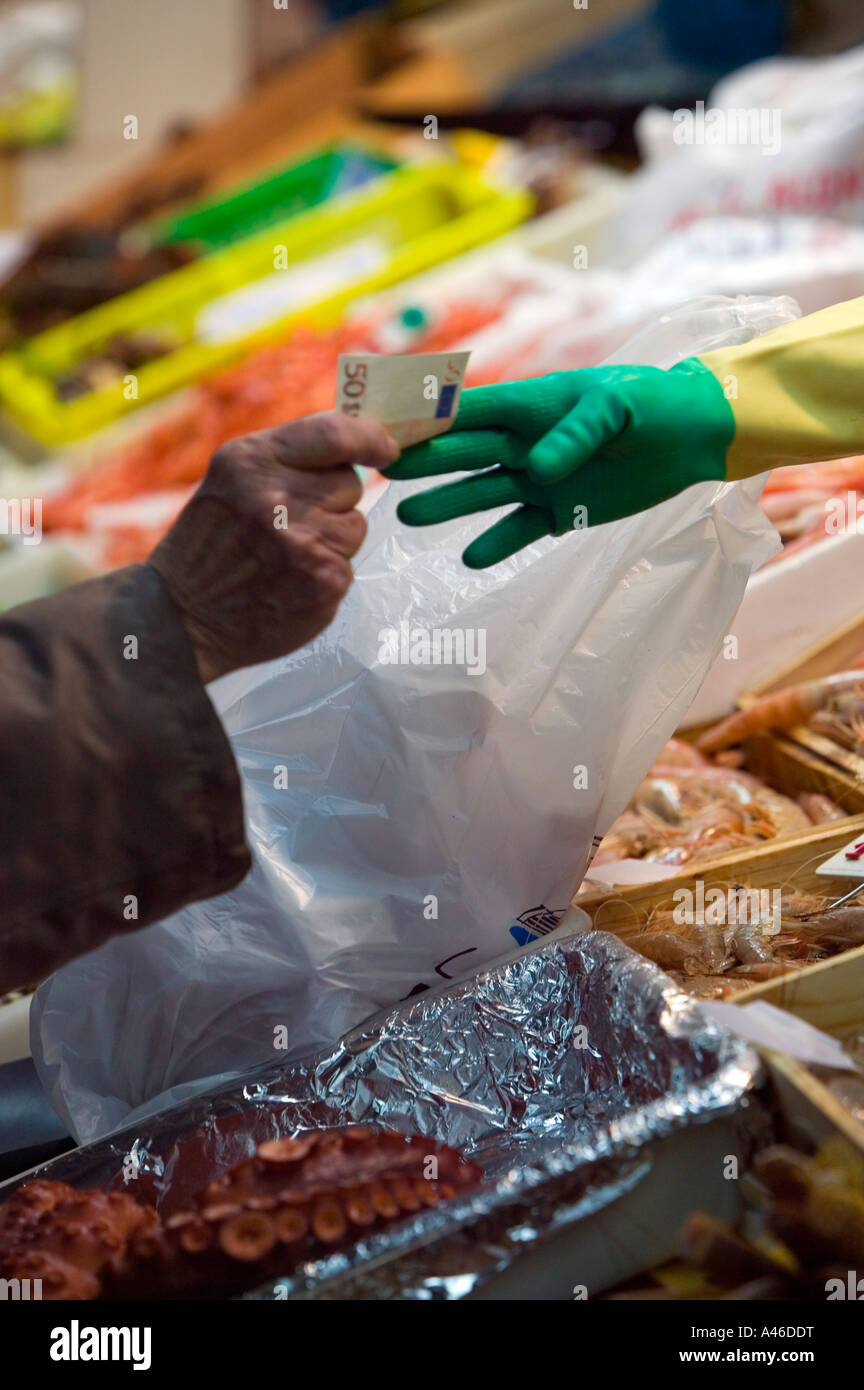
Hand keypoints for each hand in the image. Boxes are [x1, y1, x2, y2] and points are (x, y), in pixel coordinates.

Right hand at [149, 412, 398, 682]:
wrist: (183, 617)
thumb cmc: (212, 543)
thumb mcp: (232, 480)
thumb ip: (288, 458)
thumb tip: (357, 444)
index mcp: (252, 460)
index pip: (335, 433)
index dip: (371, 438)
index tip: (386, 448)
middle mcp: (278, 497)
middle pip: (348, 483)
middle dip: (330, 501)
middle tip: (290, 525)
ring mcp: (304, 542)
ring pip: (354, 525)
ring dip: (332, 540)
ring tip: (287, 557)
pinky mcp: (324, 580)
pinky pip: (348, 564)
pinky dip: (326, 574)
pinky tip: (291, 582)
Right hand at [383, 361, 733, 566]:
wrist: (693, 437)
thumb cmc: (655, 405)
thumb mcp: (621, 408)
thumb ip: (578, 433)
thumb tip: (538, 466)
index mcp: (533, 406)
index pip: (470, 412)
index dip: (428, 418)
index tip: (387, 427)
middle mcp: (526, 443)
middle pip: (464, 453)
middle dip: (423, 462)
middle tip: (379, 473)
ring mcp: (539, 479)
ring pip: (482, 493)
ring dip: (446, 506)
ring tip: (406, 519)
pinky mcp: (560, 511)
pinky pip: (519, 530)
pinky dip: (496, 545)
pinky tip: (469, 559)